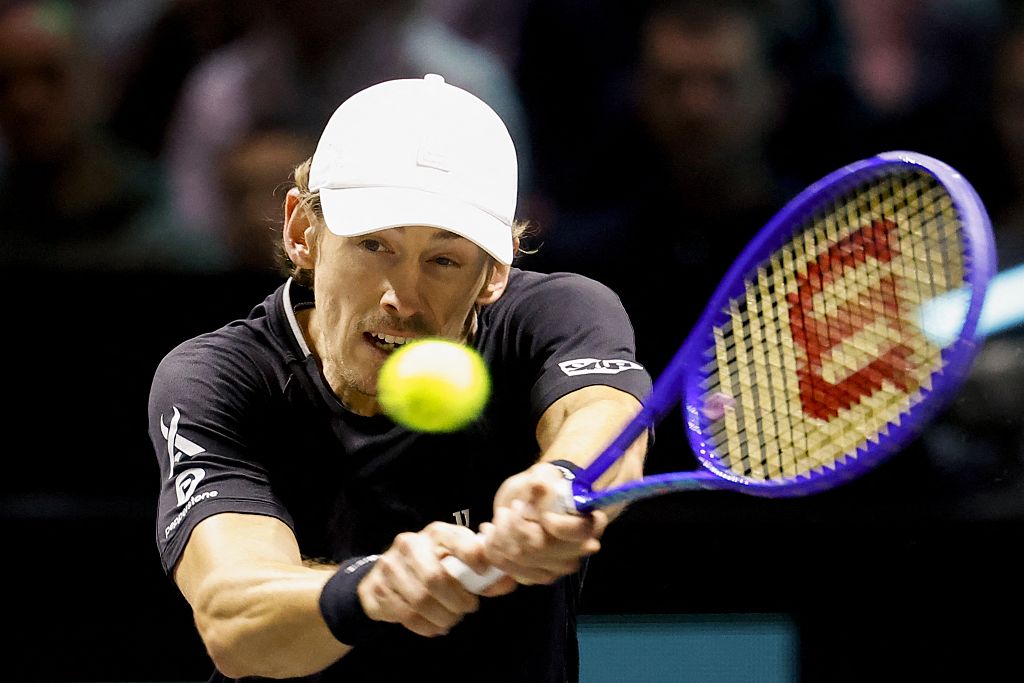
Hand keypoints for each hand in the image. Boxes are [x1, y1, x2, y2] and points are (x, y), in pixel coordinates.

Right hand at [357, 522, 515, 637]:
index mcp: (435, 533)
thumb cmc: (434, 566)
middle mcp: (409, 544)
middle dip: (457, 600)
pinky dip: (427, 626)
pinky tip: (436, 625)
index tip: (482, 571)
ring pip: (420, 600)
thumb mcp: (458, 563)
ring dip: (443, 616)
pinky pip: (406, 615)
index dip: (472, 554)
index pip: (455, 538)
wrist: (387, 576)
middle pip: (435, 578)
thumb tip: (508, 581)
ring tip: (452, 618)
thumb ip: (485, 573)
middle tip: (468, 608)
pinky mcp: (376, 589)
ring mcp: (389, 566)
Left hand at [481, 462, 607, 584]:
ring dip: (501, 537)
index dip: (556, 523)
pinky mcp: (537, 576)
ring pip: (522, 559)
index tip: (537, 507)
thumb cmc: (544, 487)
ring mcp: (558, 567)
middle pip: (540, 547)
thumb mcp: (543, 476)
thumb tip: (538, 485)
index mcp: (589, 524)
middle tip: (510, 508)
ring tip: (498, 519)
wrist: (534, 503)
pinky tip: (492, 534)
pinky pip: (511, 570)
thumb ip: (541, 480)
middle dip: (516, 526)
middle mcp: (577, 551)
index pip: (579, 532)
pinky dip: (495, 551)